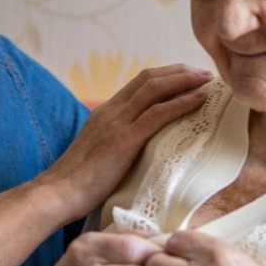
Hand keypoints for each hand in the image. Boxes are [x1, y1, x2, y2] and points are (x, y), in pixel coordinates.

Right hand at [39, 64, 211, 220]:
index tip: (188, 77)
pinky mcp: (123, 139)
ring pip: (155, 89)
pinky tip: (200, 100)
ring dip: (185, 81)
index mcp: (105, 113)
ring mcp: (117, 123)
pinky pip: (157, 114)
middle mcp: (111, 111)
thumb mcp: (99, 155)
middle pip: (150, 78)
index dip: (166, 76)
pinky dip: (181, 103)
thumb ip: (116, 145)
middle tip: (205, 73)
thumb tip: (138, 151)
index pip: (139, 83)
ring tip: (208, 80)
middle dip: (180, 71)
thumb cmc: (77, 184)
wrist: (57, 194)